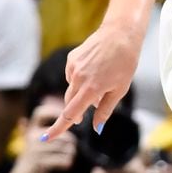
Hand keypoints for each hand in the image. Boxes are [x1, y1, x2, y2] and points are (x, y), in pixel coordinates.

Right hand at [11, 102, 78, 172]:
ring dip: (71, 154)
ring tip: (69, 157)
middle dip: (72, 143)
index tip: (67, 119)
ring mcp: (36, 150)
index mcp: (31, 131)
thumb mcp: (28, 145)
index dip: (54, 111)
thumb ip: (30, 132)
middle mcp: (32, 138)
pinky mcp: (40, 163)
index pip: (40, 113)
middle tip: (72, 149)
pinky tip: (66, 164)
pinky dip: (68, 162)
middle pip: (63, 135)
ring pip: (66, 148)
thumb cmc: (30, 160)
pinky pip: (63, 159)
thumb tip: (21, 120)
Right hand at [42, 23, 141, 140]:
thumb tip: (96, 129)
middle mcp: (78, 78)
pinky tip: (95, 70)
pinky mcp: (71, 59)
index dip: (58, 128)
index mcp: (91, 89)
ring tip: (103, 81)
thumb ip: (105, 110)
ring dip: (82, 93)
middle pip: (70, 103)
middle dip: (76, 111)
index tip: (45, 138)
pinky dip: (81, 79)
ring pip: (72, 89)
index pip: (70, 114)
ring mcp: (73, 67)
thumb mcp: (120, 90)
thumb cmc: (125, 64)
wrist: (120, 34)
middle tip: (88, 113)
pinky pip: (72, 76)